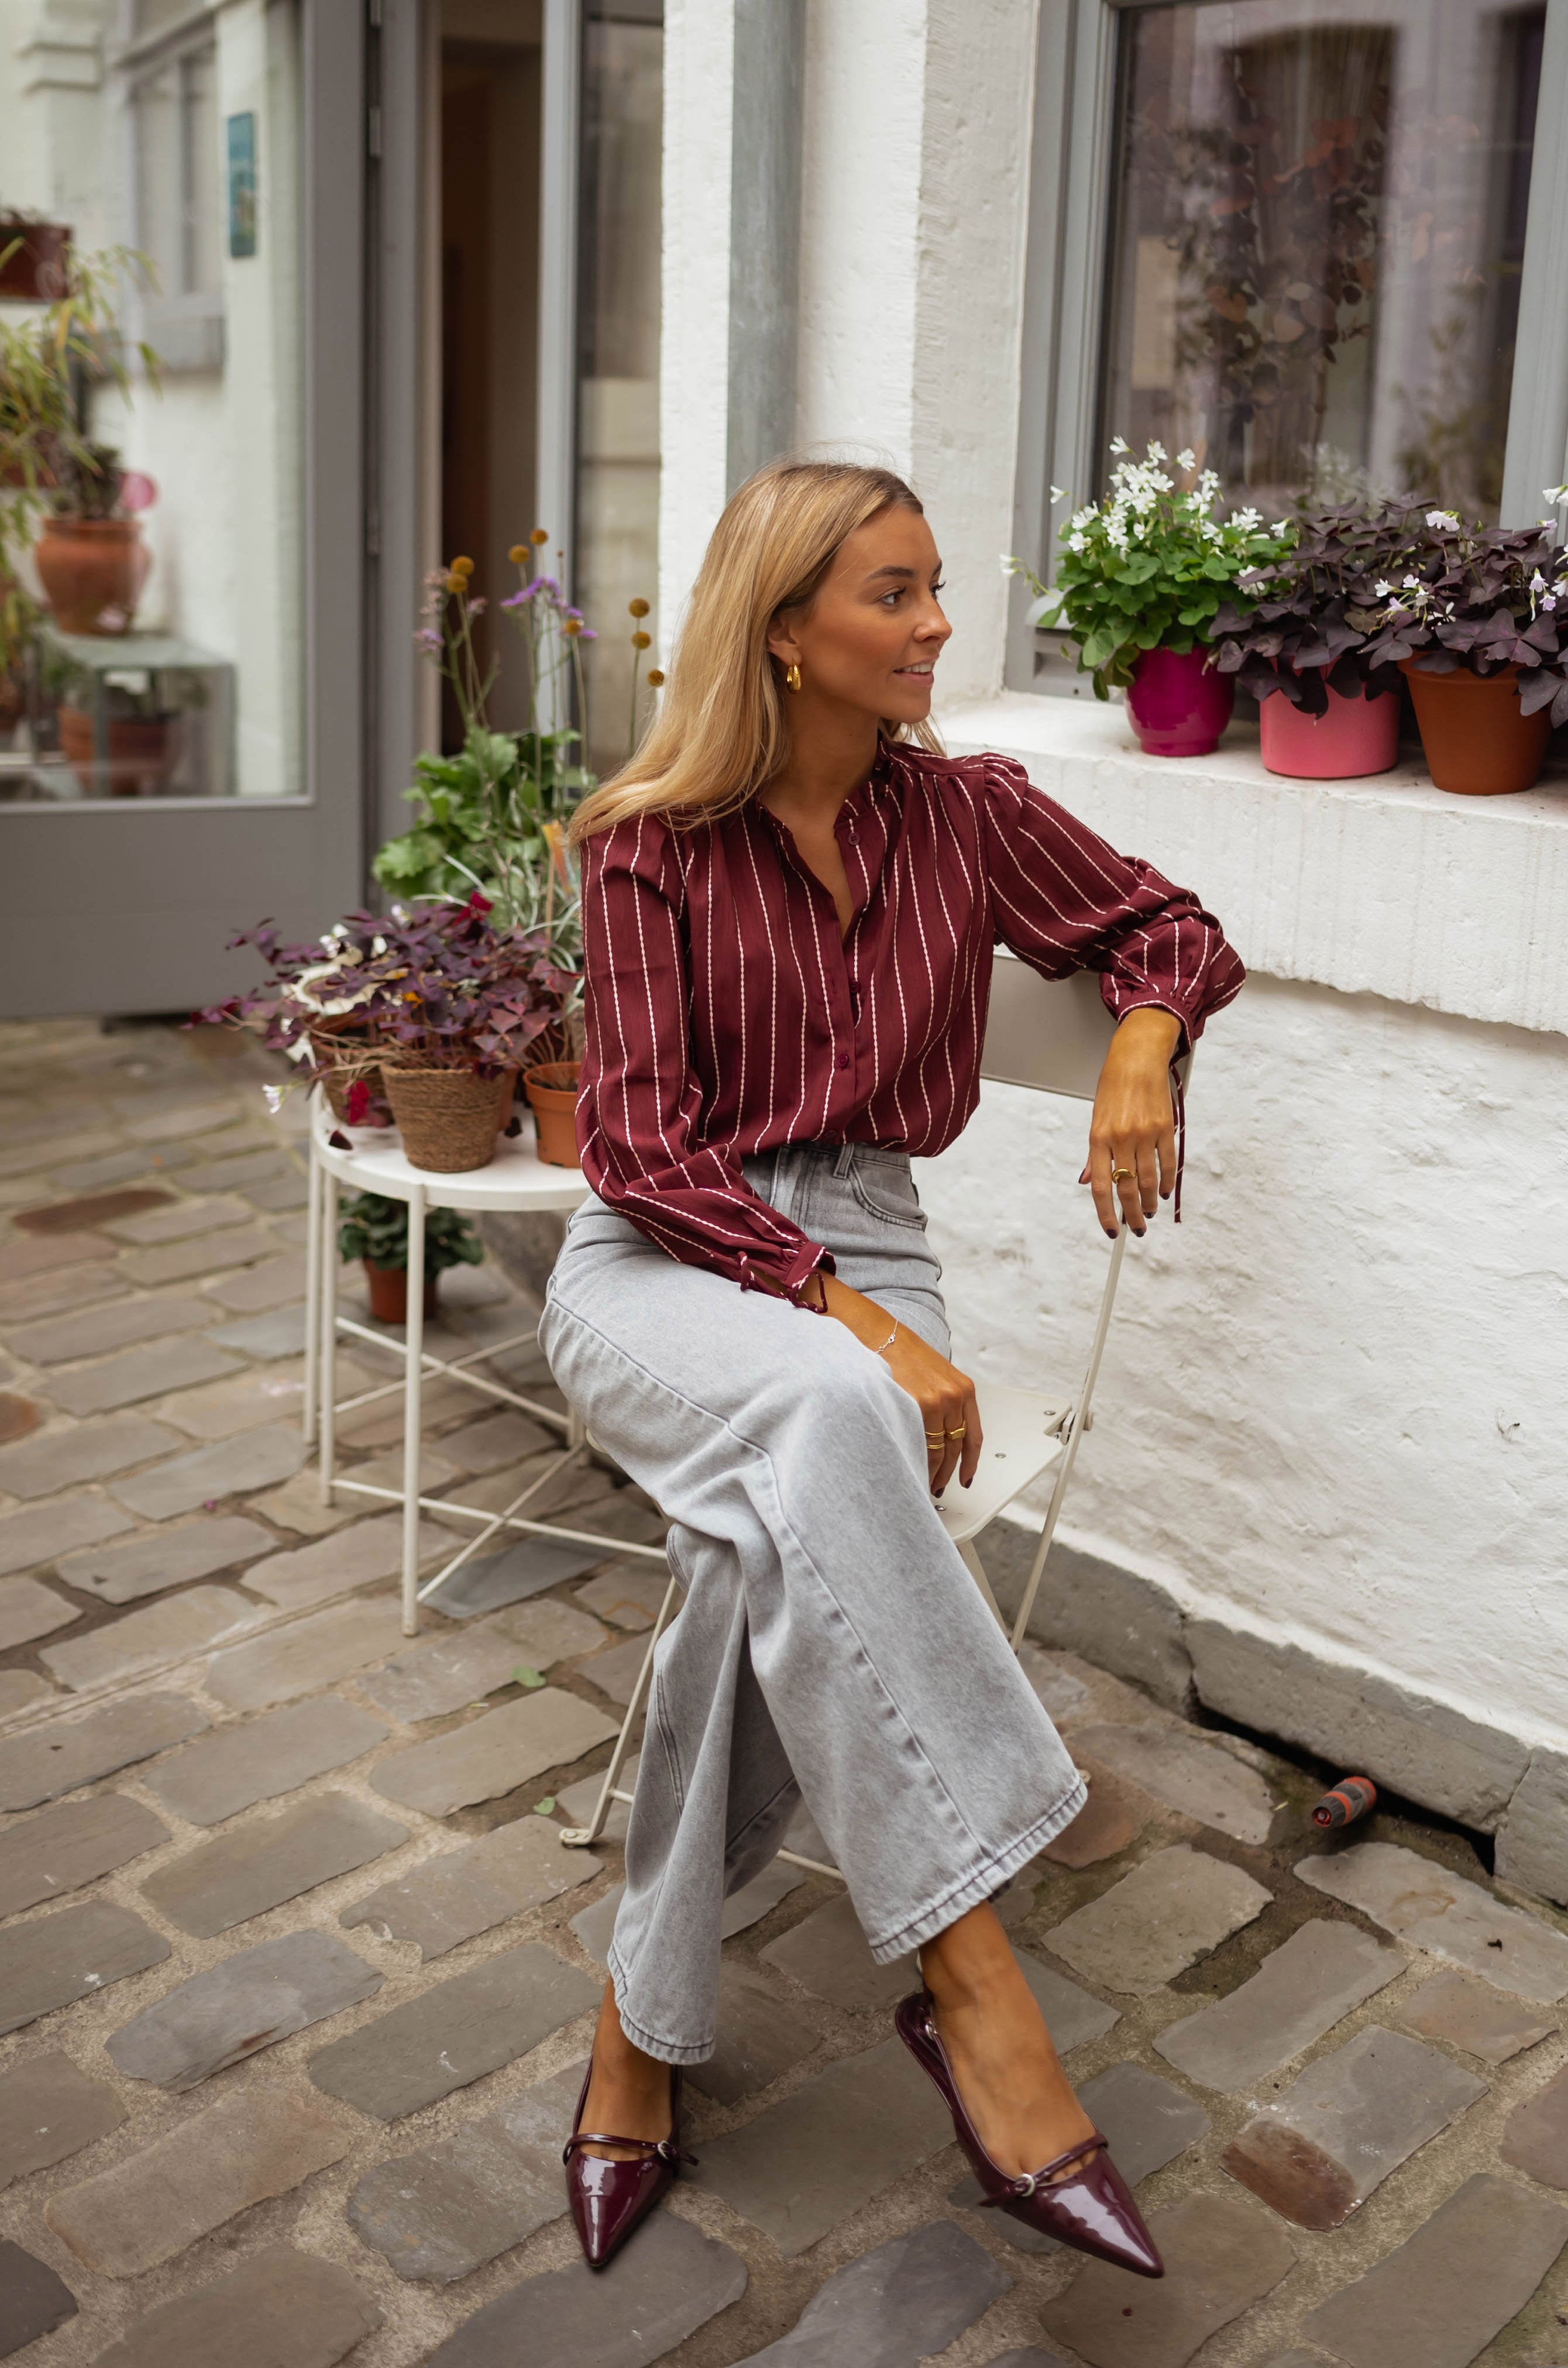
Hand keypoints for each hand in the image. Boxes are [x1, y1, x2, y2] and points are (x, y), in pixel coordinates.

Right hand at [808, 1272, 981, 1496]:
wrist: (876, 1333)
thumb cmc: (898, 1353)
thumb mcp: (933, 1375)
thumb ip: (942, 1403)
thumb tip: (939, 1439)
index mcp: (963, 1389)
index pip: (973, 1436)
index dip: (970, 1463)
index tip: (966, 1478)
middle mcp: (954, 1395)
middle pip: (956, 1447)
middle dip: (947, 1472)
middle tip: (936, 1486)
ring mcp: (936, 1400)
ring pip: (939, 1451)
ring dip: (931, 1472)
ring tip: (921, 1484)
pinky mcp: (917, 1404)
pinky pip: (920, 1444)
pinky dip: (915, 1461)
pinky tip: (908, 1468)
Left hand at [1079, 1007, 1181, 1238]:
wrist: (1137, 1058)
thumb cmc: (1113, 1087)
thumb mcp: (1096, 1119)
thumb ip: (1094, 1155)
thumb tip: (1089, 1182)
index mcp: (1098, 1138)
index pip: (1101, 1187)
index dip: (1105, 1214)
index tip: (1111, 1230)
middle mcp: (1121, 1138)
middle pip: (1127, 1189)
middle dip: (1132, 1215)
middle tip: (1136, 1229)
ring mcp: (1144, 1134)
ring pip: (1149, 1181)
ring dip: (1150, 1203)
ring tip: (1150, 1213)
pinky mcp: (1165, 1128)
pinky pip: (1167, 1163)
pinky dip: (1166, 1182)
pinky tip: (1164, 1192)